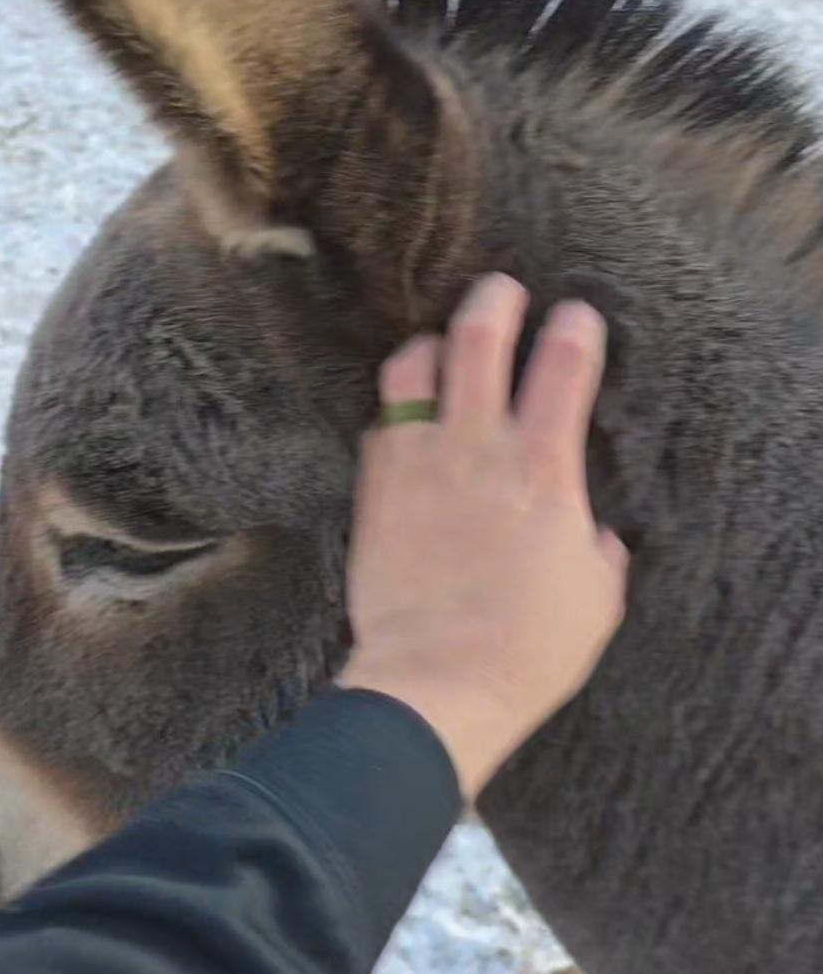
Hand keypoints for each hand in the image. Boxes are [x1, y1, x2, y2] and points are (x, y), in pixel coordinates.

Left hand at [339, 274, 627, 799]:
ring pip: (412, 366)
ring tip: (441, 346)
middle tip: (502, 290)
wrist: (437, 683)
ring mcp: (418, 463)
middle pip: (479, 339)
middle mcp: (478, 449)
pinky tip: (405, 416)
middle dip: (494, 300)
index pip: (565, 365)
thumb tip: (590, 532)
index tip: (576, 315)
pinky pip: (380, 422)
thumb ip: (599, 547)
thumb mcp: (597, 597)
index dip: (575, 327)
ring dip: (432, 344)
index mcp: (545, 469)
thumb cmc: (529, 649)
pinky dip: (396, 407)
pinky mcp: (375, 490)